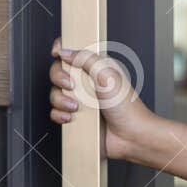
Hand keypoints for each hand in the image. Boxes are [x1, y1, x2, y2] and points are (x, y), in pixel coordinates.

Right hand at [48, 38, 154, 161]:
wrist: (131, 137)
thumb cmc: (127, 107)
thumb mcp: (108, 75)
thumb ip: (86, 59)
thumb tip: (65, 51)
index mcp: (96, 68)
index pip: (74, 52)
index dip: (62, 49)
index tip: (56, 53)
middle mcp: (87, 82)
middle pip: (58, 71)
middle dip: (59, 78)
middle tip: (71, 85)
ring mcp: (80, 100)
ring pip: (55, 93)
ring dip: (60, 100)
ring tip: (76, 107)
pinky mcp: (76, 116)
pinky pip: (56, 112)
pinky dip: (59, 115)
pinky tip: (71, 118)